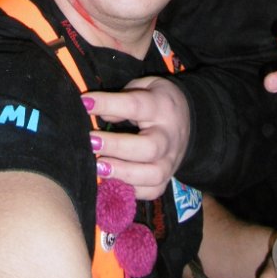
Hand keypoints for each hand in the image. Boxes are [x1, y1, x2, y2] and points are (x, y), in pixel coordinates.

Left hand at [83, 77, 189, 198]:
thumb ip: (123, 97)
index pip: (135, 105)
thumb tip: (101, 115)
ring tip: (98, 167)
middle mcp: (168, 136)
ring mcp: (171, 160)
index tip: (84, 103)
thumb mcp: (144, 87)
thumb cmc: (157, 100)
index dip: (108, 104)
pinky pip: (152, 190)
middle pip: (149, 147)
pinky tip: (112, 181)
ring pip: (153, 175)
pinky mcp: (168, 177)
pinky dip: (132, 190)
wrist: (192, 118)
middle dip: (117, 147)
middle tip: (91, 142)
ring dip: (123, 173)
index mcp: (161, 107)